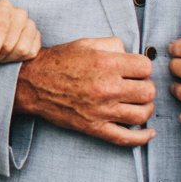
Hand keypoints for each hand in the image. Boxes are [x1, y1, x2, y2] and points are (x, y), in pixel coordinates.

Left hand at [0, 0, 41, 70]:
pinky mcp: (37, 35)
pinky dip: (19, 59)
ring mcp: (30, 24)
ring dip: (8, 59)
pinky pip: (32, 52)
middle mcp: (18, 13)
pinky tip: (8, 55)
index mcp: (1, 7)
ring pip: (23, 49)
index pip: (1, 28)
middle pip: (11, 42)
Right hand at [14, 37, 154, 146]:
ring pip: (142, 114)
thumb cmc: (58, 62)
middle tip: (137, 85)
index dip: (143, 67)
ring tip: (139, 103)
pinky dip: (142, 138)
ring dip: (145, 108)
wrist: (32, 83)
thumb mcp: (85, 43)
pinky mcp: (95, 127)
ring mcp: (102, 110)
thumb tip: (130, 53)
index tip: (136, 69)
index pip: (145, 67)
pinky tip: (148, 132)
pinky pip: (125, 138)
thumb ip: (112, 44)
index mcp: (106, 64)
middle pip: (148, 91)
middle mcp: (106, 87)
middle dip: (146, 86)